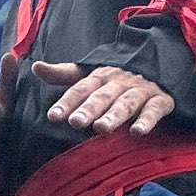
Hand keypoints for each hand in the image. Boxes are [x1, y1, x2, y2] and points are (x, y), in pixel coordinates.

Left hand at [33, 60, 173, 136]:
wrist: (159, 63)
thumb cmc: (116, 78)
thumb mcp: (90, 74)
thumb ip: (63, 74)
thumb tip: (35, 67)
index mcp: (100, 77)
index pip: (80, 89)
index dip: (67, 102)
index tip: (53, 116)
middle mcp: (118, 83)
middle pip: (101, 97)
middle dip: (88, 109)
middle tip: (75, 122)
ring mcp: (140, 91)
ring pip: (125, 104)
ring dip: (114, 115)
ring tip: (101, 128)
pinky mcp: (160, 101)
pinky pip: (154, 110)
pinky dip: (147, 120)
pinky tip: (137, 132)